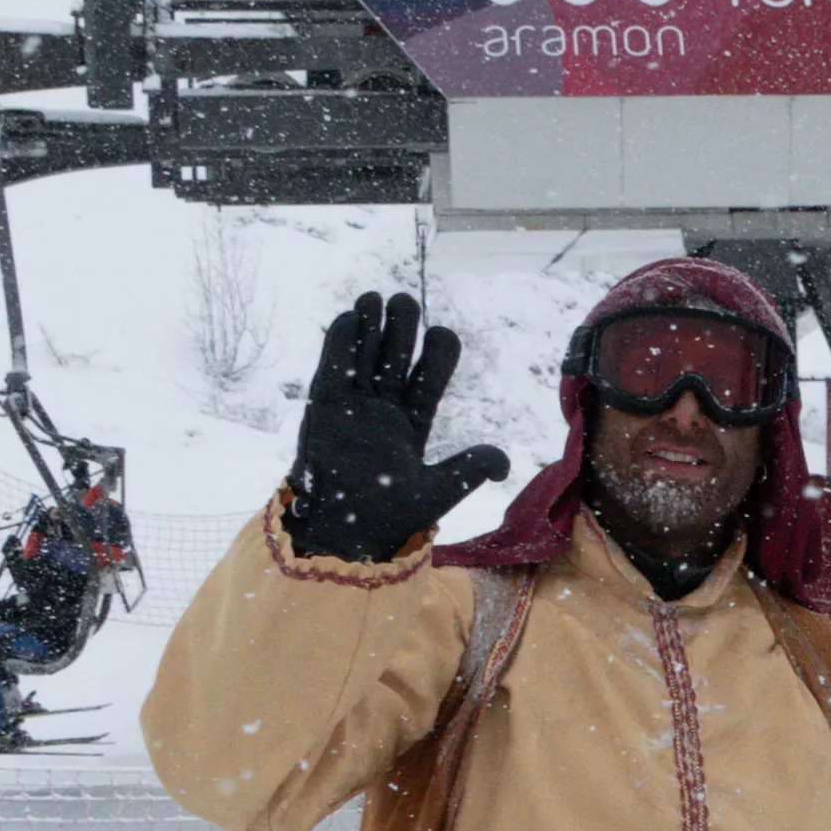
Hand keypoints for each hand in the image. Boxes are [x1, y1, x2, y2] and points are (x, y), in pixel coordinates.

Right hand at [284, 293, 508, 563]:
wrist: (345, 533)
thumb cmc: (389, 517)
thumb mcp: (437, 492)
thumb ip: (468, 470)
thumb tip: (504, 463)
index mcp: (414, 422)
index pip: (430, 378)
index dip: (438, 354)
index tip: (442, 335)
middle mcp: (384, 409)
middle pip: (397, 358)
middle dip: (402, 329)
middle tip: (405, 302)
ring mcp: (355, 407)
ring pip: (365, 357)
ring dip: (370, 327)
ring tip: (375, 297)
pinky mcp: (326, 409)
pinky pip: (332, 369)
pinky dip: (339, 344)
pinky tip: (348, 319)